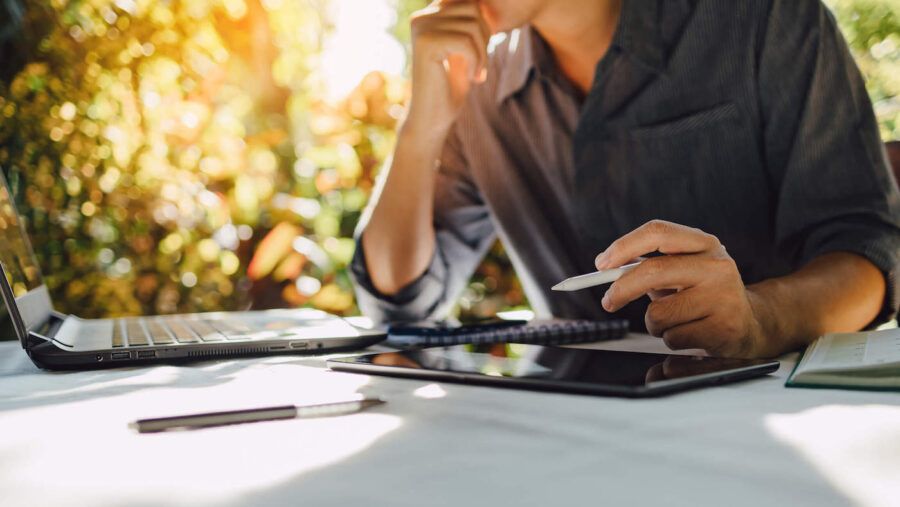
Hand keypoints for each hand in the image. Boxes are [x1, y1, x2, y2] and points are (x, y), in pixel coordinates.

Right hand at [406, 0, 490, 135]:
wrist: (432, 119)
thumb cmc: (450, 87)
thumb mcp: (464, 49)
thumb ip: (470, 24)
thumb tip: (482, 3)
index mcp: (428, 15)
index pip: (468, 2)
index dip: (483, 26)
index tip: (481, 53)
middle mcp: (420, 17)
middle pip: (472, 8)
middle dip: (486, 36)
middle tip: (482, 64)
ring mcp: (421, 29)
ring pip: (472, 25)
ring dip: (483, 52)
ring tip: (478, 73)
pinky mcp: (425, 44)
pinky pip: (466, 42)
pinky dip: (477, 61)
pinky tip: (473, 78)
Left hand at [595, 220, 771, 357]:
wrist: (750, 324)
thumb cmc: (704, 295)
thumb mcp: (682, 270)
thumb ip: (647, 264)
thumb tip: (605, 265)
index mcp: (704, 244)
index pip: (658, 232)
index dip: (624, 246)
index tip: (601, 264)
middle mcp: (716, 265)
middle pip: (653, 271)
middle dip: (622, 289)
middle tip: (608, 302)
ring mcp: (723, 296)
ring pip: (659, 313)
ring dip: (655, 323)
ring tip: (676, 320)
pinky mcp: (724, 327)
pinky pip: (672, 337)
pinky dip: (671, 339)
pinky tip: (691, 333)